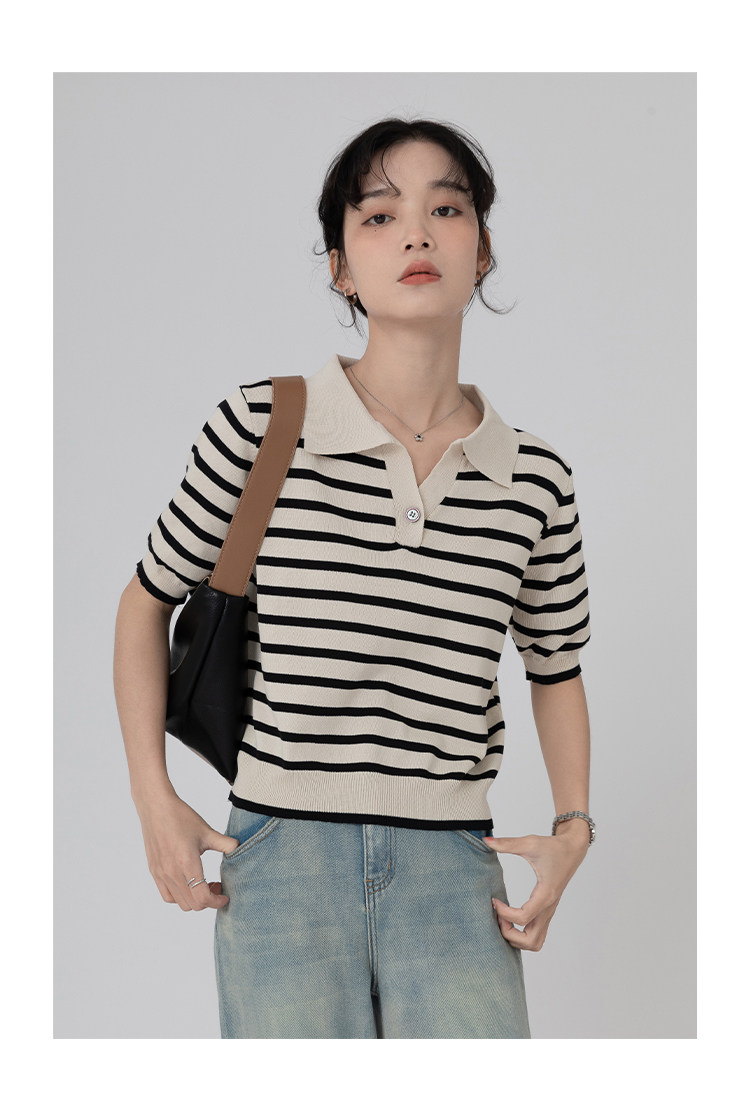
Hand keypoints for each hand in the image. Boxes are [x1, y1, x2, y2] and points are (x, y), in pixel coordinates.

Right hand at [134, 790, 239, 911]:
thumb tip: (240, 850)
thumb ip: (226, 844)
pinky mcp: (154, 872)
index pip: (202, 897)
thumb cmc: (181, 817)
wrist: (156, 808)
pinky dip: (180, 897)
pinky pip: (167, 896)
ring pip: (180, 903)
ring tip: (203, 884)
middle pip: (192, 905)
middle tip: (216, 886)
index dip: (216, 901)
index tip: (224, 896)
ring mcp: (161, 874)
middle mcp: (172, 872)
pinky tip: (188, 883)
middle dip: (208, 901)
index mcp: (187, 862)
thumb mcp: (207, 831)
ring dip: (194, 900)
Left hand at [483, 829, 588, 950]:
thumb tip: (486, 841)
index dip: (504, 913)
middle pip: (530, 941)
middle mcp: (548, 908)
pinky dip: (522, 935)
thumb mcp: (530, 842)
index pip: (523, 918)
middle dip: (510, 934)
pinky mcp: (547, 912)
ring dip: (516, 938)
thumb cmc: (553, 847)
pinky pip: (536, 934)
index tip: (494, 900)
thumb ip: (508, 843)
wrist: (573, 850)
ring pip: (535, 942)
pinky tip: (510, 917)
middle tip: (498, 916)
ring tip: (503, 919)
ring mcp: (549, 912)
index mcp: (545, 894)